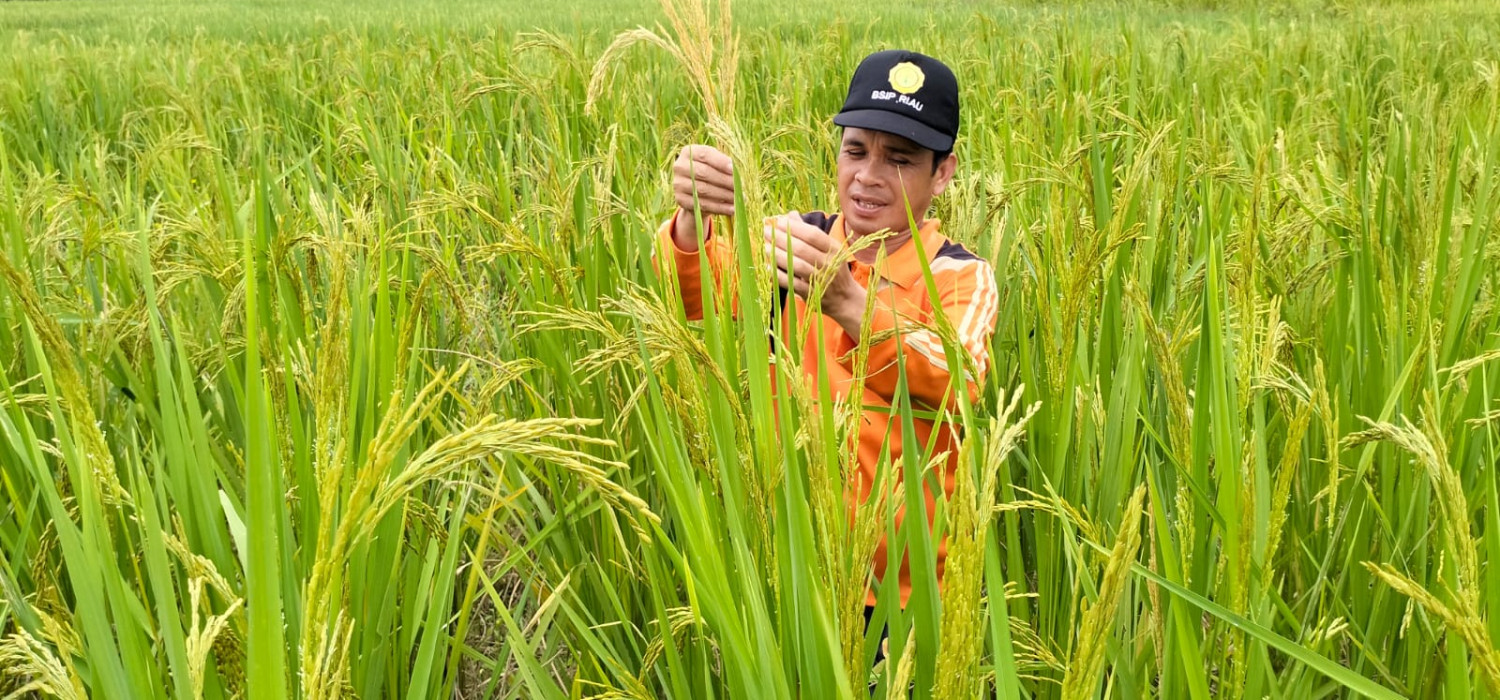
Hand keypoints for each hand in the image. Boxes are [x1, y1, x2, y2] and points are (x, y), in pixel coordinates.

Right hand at [670, 144, 734, 250]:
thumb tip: (736, 173)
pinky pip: (702, 204)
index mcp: (689, 152)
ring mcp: (678, 183)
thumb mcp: (716, 163)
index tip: (734, 170)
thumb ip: (724, 164)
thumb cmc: (711, 172)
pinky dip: (719, 208)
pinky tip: (732, 209)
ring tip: (739, 199)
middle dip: (724, 181)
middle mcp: (680, 166)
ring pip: (703, 190)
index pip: (705, 155)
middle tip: (740, 188)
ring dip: (724, 195)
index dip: (720, 162)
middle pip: (704, 173)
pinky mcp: (680, 199)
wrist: (696, 192)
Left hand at [763, 211, 867, 337]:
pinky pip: (792, 283)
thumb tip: (790, 215)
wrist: (844, 299)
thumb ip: (809, 232)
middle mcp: (828, 264)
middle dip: (781, 238)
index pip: (813, 235)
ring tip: (766, 247)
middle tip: (766, 231)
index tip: (780, 222)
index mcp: (834, 249)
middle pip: (801, 249)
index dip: (795, 227)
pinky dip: (779, 274)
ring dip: (778, 255)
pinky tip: (769, 266)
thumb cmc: (832, 267)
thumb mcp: (828, 248)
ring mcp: (820, 280)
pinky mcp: (811, 294)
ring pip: (796, 265)